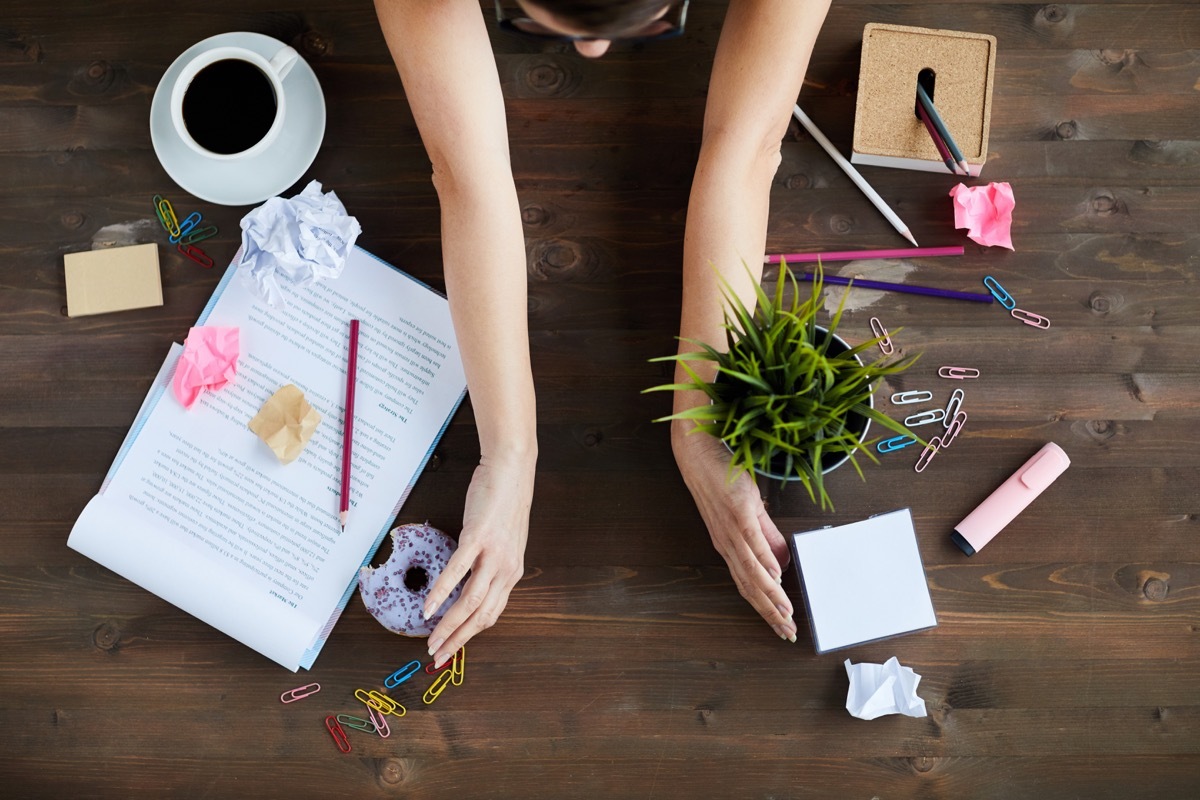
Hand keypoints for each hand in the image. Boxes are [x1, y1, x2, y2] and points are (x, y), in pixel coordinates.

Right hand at [424, 449, 534, 666]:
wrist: (511, 471)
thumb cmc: (504, 503)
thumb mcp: (504, 541)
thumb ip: (491, 564)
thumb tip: (471, 582)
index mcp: (512, 572)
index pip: (490, 614)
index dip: (469, 636)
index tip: (451, 650)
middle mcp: (506, 569)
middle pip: (480, 615)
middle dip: (457, 640)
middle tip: (437, 657)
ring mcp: (492, 554)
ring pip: (470, 601)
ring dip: (448, 625)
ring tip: (431, 640)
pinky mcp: (477, 537)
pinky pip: (457, 571)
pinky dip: (441, 593)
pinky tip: (428, 607)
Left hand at [672, 422, 797, 641]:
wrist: (698, 454)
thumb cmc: (721, 480)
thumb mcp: (747, 513)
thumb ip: (765, 538)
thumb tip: (780, 563)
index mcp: (728, 546)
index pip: (748, 585)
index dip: (764, 608)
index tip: (780, 626)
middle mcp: (727, 544)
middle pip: (750, 587)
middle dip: (770, 613)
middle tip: (787, 632)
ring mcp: (732, 531)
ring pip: (753, 572)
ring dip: (770, 596)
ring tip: (785, 614)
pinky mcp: (739, 515)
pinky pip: (753, 544)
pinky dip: (765, 563)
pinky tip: (776, 578)